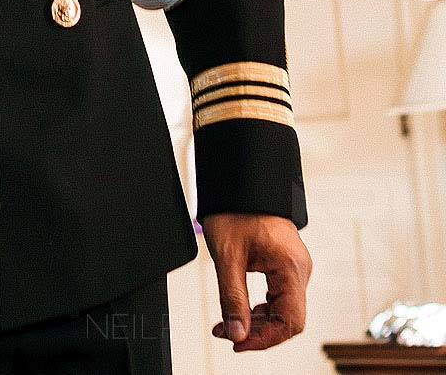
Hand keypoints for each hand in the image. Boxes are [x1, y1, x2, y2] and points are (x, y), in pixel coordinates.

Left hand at [201, 212, 310, 351]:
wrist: (241, 181)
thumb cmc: (236, 209)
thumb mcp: (227, 257)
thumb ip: (232, 298)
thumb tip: (237, 333)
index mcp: (291, 268)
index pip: (290, 321)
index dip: (265, 339)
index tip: (239, 344)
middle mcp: (298, 269)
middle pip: (288, 318)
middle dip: (257, 331)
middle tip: (227, 334)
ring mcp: (293, 267)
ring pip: (282, 309)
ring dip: (256, 321)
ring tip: (227, 324)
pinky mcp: (284, 264)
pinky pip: (278, 295)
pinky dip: (259, 307)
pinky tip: (240, 310)